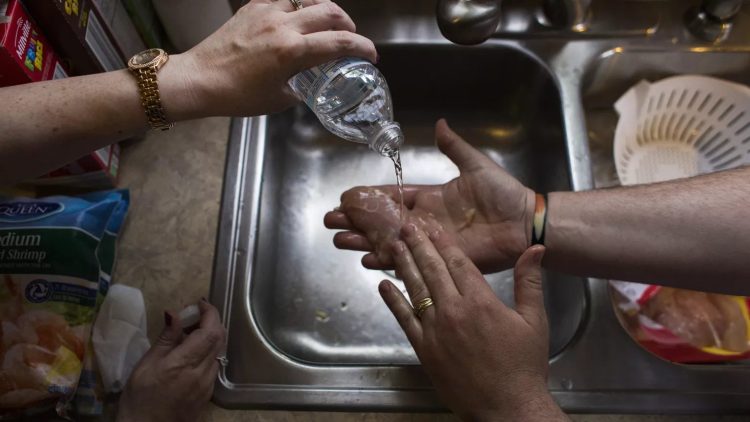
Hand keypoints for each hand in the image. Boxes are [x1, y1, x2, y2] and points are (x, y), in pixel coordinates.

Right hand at [116, 300, 226, 421]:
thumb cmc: (140, 397)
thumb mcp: (147, 364)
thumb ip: (166, 338)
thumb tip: (175, 314)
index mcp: (185, 363)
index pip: (210, 331)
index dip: (210, 313)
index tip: (200, 303)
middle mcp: (202, 373)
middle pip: (220, 339)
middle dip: (212, 321)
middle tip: (195, 315)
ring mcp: (208, 384)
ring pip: (219, 352)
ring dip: (211, 336)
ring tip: (191, 332)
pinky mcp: (208, 394)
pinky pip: (215, 365)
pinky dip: (209, 352)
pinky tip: (193, 353)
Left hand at [169, 0, 376, 117]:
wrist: (199, 80)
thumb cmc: (236, 95)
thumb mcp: (278, 99)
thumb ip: (299, 87)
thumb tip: (307, 84)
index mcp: (292, 52)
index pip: (341, 42)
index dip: (363, 47)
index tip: (371, 55)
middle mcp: (283, 26)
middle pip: (331, 11)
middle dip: (348, 24)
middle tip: (350, 36)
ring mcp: (266, 12)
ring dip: (324, 10)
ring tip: (325, 23)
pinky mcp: (251, 8)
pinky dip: (296, 7)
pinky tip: (293, 19)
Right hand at [324, 119, 534, 272]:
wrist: (524, 222)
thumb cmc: (503, 194)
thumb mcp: (475, 164)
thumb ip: (453, 147)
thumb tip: (440, 123)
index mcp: (431, 198)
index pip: (392, 197)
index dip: (369, 198)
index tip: (347, 197)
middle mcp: (424, 222)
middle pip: (382, 222)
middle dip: (355, 221)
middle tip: (330, 221)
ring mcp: (429, 242)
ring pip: (388, 242)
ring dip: (362, 241)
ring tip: (338, 240)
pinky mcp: (438, 259)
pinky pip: (408, 261)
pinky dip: (387, 261)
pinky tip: (366, 260)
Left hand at [379, 225, 565, 420]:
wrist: (507, 407)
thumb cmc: (524, 365)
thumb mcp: (534, 320)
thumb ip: (529, 282)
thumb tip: (535, 248)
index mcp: (481, 302)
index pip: (458, 263)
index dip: (444, 242)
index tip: (433, 227)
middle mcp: (454, 311)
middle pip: (433, 270)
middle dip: (418, 245)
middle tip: (406, 226)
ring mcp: (436, 330)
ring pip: (416, 289)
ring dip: (403, 265)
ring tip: (393, 245)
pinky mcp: (424, 349)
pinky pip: (404, 319)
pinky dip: (393, 301)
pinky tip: (384, 285)